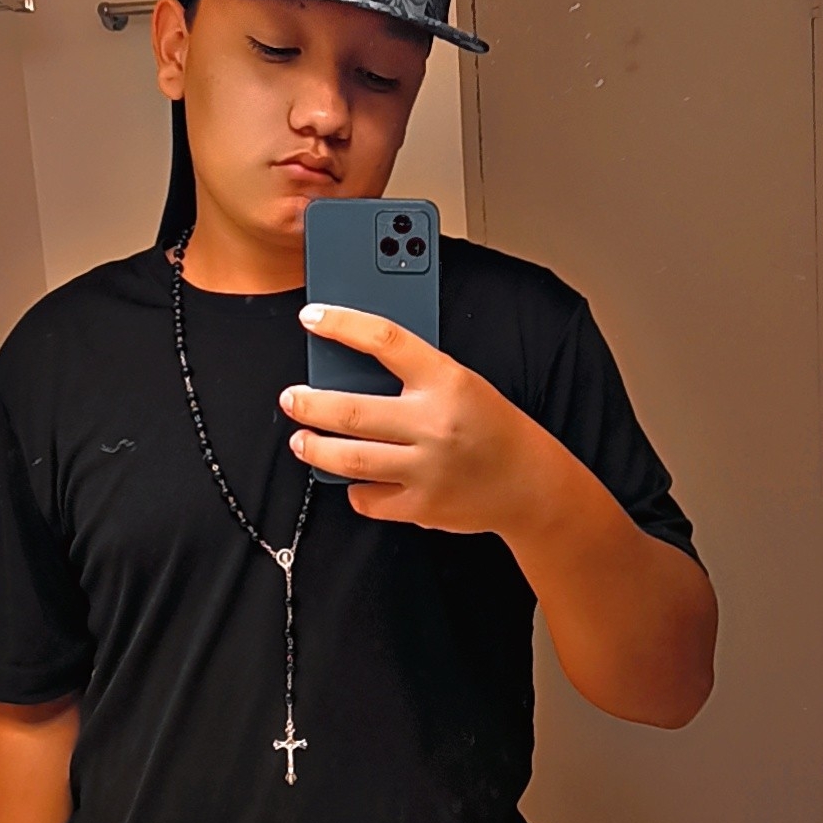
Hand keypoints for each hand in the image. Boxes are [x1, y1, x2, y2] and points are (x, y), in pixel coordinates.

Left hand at [283, 303, 539, 532]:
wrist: (531, 483)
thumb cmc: (491, 427)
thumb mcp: (462, 384)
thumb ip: (415, 375)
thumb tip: (352, 368)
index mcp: (447, 380)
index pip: (384, 339)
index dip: (341, 324)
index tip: (312, 317)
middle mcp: (434, 422)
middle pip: (351, 410)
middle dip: (309, 405)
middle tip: (292, 399)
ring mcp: (427, 467)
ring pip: (349, 458)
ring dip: (315, 448)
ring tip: (302, 440)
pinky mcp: (422, 505)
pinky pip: (368, 498)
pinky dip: (355, 489)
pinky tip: (353, 479)